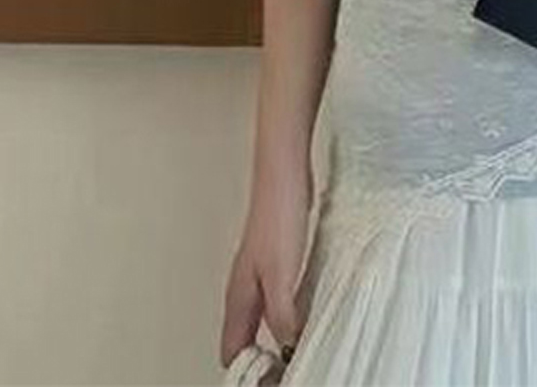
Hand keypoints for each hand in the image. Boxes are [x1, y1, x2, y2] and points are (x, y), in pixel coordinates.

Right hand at [219, 164, 311, 371]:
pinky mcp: (278, 256)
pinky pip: (276, 296)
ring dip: (274, 334)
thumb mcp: (281, 273)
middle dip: (259, 356)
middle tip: (283, 368)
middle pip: (243, 334)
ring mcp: (260, 270)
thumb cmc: (278, 213)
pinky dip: (287, 310)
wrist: (285, 171)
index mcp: (238, 294)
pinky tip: (305, 308)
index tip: (269, 378)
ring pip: (259, 316)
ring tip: (295, 347)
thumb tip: (287, 343)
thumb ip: (281, 312)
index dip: (246, 369)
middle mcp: (245, 284)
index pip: (232, 347)